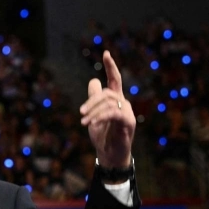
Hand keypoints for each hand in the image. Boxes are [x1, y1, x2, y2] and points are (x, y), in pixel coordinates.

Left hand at [80, 50, 134, 170]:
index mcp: (115, 99)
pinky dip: (100, 117)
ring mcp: (127, 112)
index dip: (110, 66)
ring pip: (109, 102)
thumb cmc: (103, 135)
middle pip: (107, 92)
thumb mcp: (94, 115)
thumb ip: (94, 99)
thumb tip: (94, 80)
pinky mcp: (128, 122)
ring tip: (83, 122)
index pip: (114, 79)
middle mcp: (123, 103)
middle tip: (80, 113)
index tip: (106, 53)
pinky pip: (113, 113)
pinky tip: (92, 124)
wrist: (110, 155)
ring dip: (93, 112)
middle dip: (92, 101)